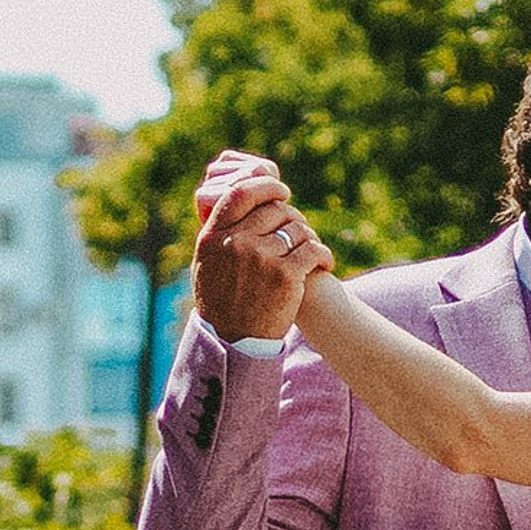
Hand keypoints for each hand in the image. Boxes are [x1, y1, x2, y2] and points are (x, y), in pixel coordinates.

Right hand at [194, 153, 334, 343]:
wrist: (233, 343)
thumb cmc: (220, 302)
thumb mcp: (206, 264)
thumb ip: (221, 232)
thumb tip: (240, 199)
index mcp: (213, 236)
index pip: (240, 193)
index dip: (265, 186)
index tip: (280, 191)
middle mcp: (236, 243)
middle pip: (276, 210)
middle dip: (291, 218)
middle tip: (299, 232)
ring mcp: (261, 258)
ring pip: (298, 229)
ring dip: (308, 238)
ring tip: (309, 252)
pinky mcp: (285, 275)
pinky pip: (313, 250)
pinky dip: (323, 255)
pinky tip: (323, 262)